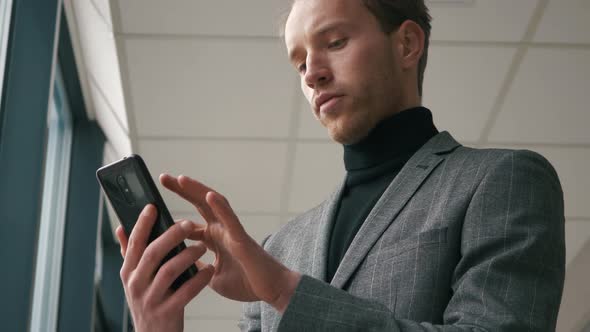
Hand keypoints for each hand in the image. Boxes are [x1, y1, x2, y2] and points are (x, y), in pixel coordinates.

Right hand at [116, 204, 214, 331]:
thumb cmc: (148, 302)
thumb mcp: (133, 279)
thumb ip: (129, 253)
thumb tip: (120, 227)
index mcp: (128, 272)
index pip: (134, 243)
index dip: (143, 223)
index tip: (153, 206)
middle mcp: (136, 284)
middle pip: (153, 253)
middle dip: (171, 235)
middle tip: (189, 224)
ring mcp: (150, 299)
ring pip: (169, 270)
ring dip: (188, 255)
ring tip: (202, 246)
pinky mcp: (167, 312)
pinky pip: (186, 292)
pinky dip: (199, 279)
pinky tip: (209, 270)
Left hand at [161, 174, 300, 312]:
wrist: (270, 291)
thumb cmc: (246, 283)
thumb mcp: (210, 277)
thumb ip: (196, 267)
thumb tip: (177, 264)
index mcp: (214, 239)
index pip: (190, 223)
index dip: (173, 216)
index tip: (154, 208)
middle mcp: (222, 230)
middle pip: (200, 204)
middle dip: (183, 190)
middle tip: (164, 177)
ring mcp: (232, 231)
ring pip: (214, 205)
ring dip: (198, 191)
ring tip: (181, 179)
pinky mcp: (242, 238)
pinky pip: (231, 219)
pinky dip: (220, 206)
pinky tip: (210, 195)